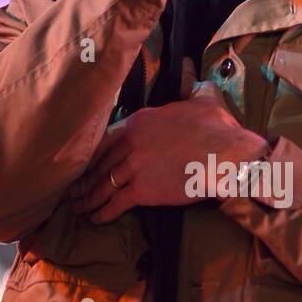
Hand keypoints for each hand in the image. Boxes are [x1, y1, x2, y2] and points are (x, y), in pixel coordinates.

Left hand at [65, 65, 268, 222]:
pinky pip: (116, 203)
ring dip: (89, 198)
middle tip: (74, 190)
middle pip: (102, 163)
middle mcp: (131, 142)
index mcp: (141, 121)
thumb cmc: (219, 128)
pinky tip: (96, 219)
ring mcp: (134, 167)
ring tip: (79, 208)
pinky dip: (104, 213)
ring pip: (104, 184)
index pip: (108, 139)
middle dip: (86, 179)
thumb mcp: (204, 100)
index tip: (87, 164)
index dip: (95, 154)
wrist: (227, 155)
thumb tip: (198, 82)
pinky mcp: (142, 190)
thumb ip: (195, 90)